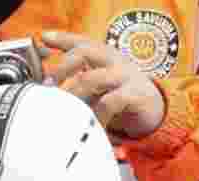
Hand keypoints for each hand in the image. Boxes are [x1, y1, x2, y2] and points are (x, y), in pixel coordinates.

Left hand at [41, 30, 165, 138]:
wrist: (154, 111)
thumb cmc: (120, 98)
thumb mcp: (97, 89)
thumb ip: (77, 87)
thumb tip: (48, 94)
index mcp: (103, 57)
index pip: (81, 42)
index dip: (63, 39)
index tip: (44, 38)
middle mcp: (113, 61)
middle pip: (84, 52)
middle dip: (61, 67)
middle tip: (47, 85)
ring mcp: (125, 76)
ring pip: (91, 78)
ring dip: (72, 94)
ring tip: (61, 109)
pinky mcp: (134, 94)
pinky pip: (109, 102)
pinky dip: (96, 114)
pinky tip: (89, 124)